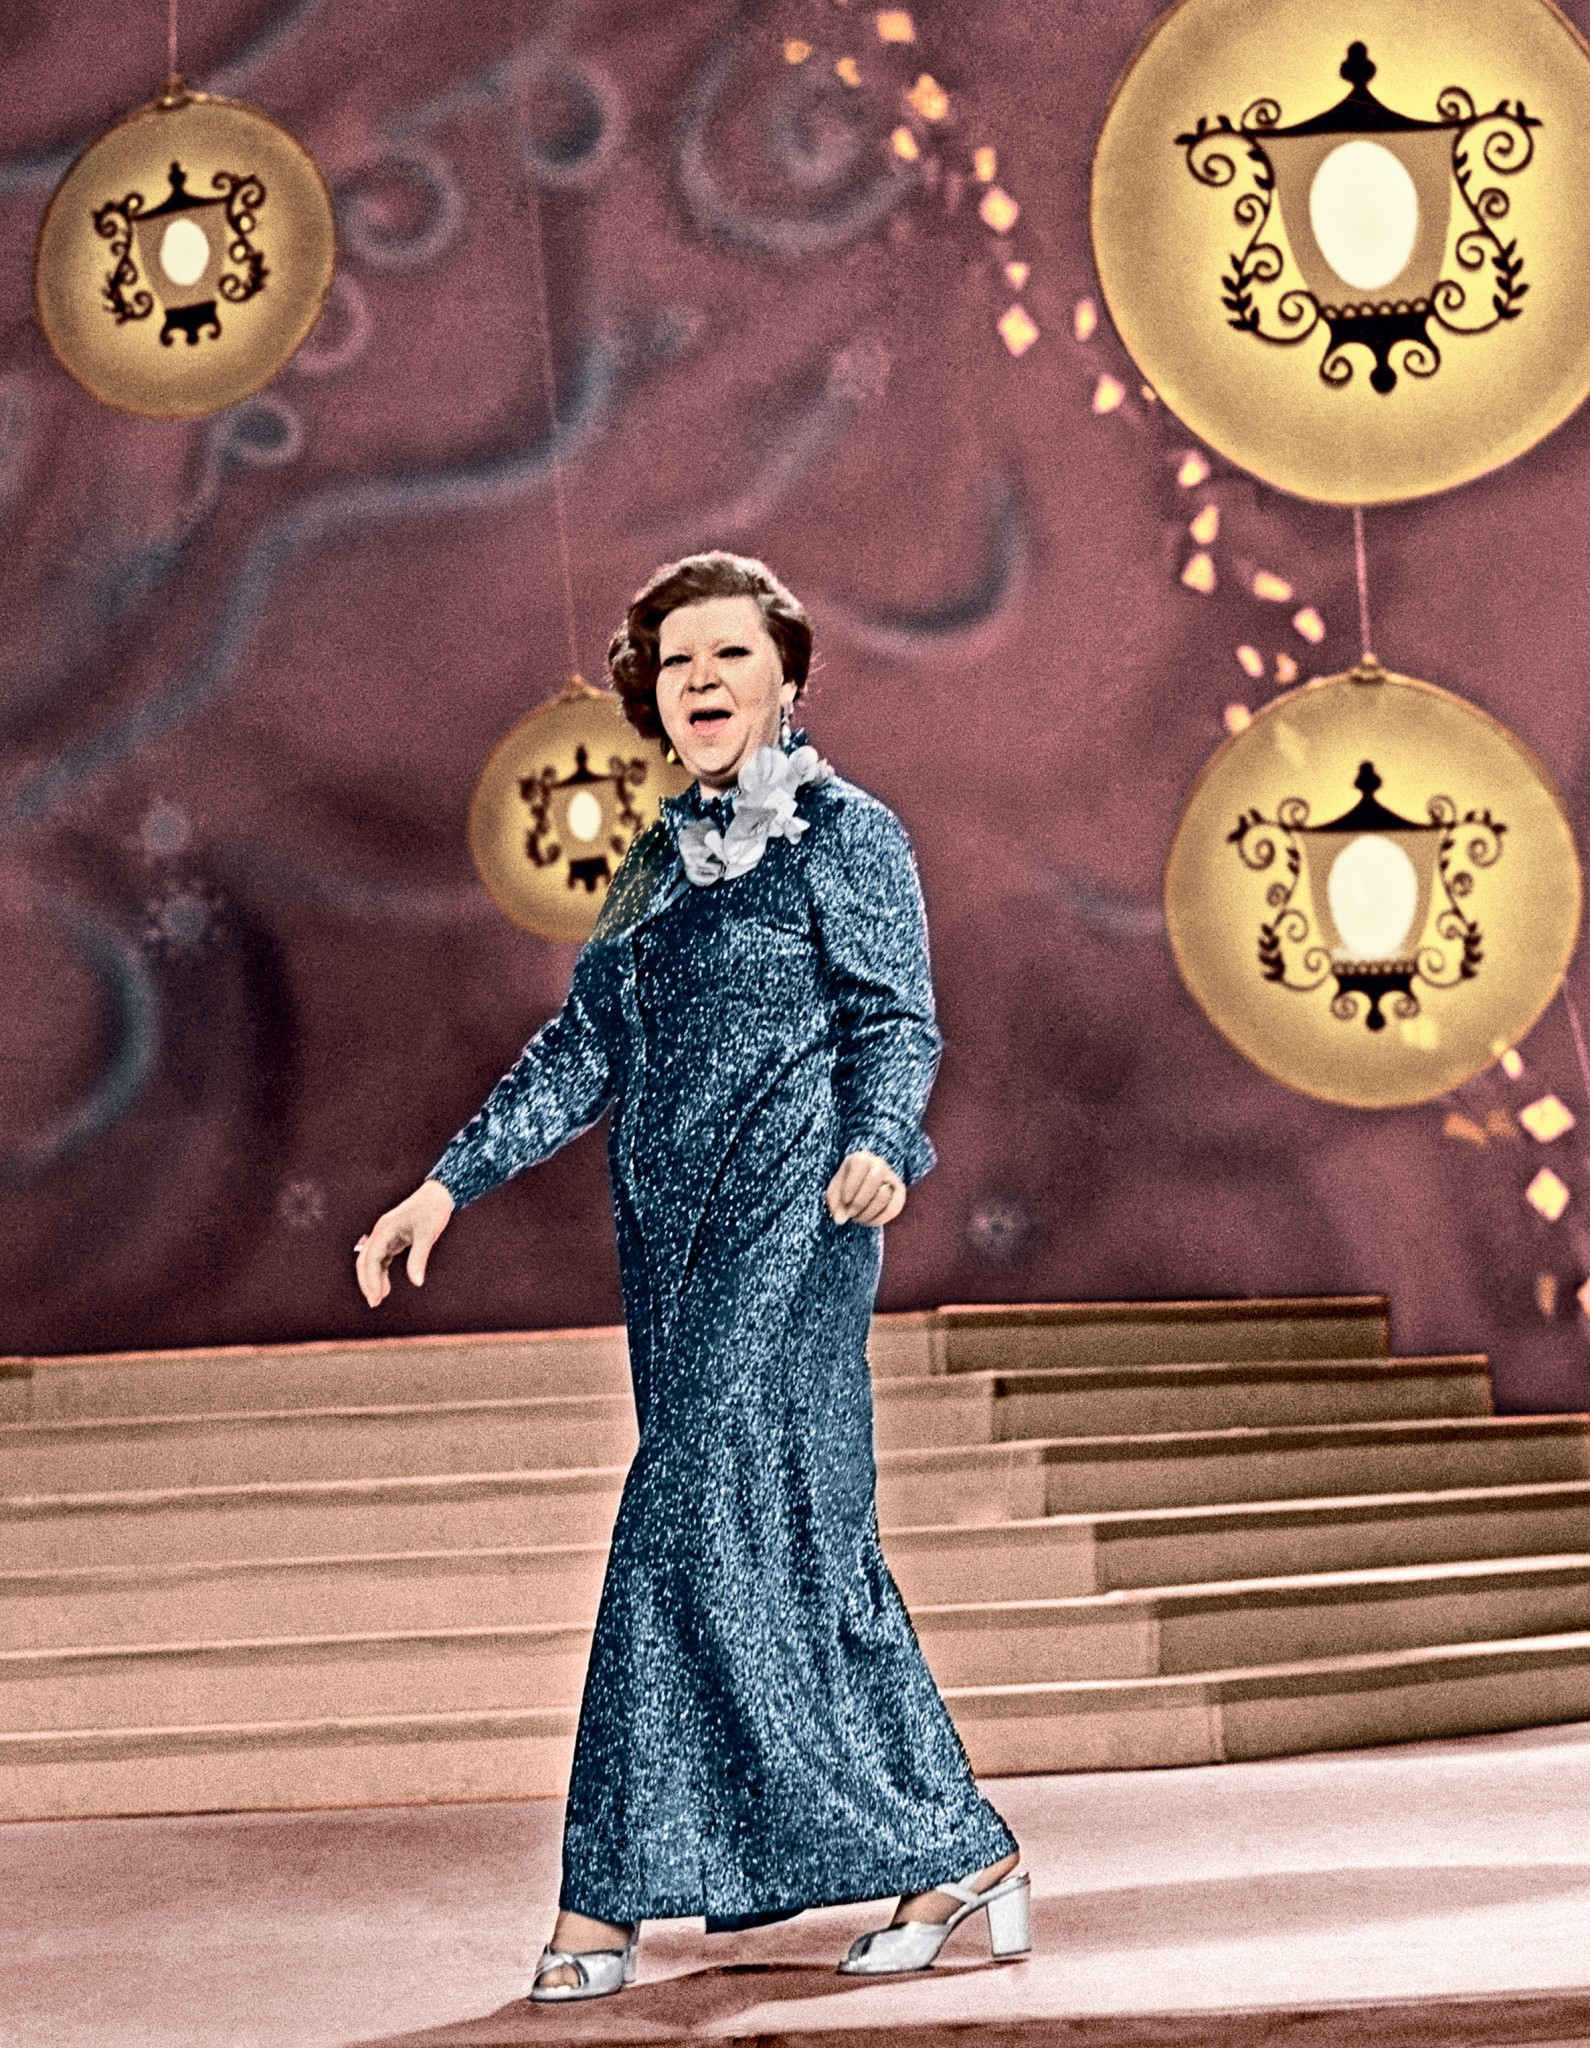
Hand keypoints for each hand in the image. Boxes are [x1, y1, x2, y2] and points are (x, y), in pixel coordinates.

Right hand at [355, 1179, 454, 1305]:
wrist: (439, 1194)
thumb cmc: (433, 1211)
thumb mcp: (427, 1235)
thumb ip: (419, 1258)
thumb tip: (417, 1282)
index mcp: (385, 1229)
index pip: (371, 1258)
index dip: (371, 1279)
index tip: (376, 1298)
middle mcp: (381, 1231)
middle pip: (365, 1260)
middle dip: (367, 1282)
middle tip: (374, 1303)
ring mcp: (385, 1234)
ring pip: (371, 1260)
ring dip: (373, 1278)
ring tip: (379, 1298)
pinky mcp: (392, 1237)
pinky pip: (381, 1258)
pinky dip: (381, 1272)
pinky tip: (386, 1287)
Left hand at [826, 1149, 906, 1227]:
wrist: (860, 1189)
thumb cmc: (845, 1188)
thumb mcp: (835, 1191)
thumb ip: (835, 1203)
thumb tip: (840, 1220)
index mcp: (861, 1158)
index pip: (860, 1166)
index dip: (851, 1186)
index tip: (844, 1201)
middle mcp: (879, 1164)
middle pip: (874, 1179)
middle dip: (859, 1201)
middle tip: (850, 1213)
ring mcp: (891, 1178)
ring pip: (884, 1195)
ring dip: (868, 1212)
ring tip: (857, 1218)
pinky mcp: (899, 1193)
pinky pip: (894, 1208)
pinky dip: (880, 1218)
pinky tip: (868, 1221)